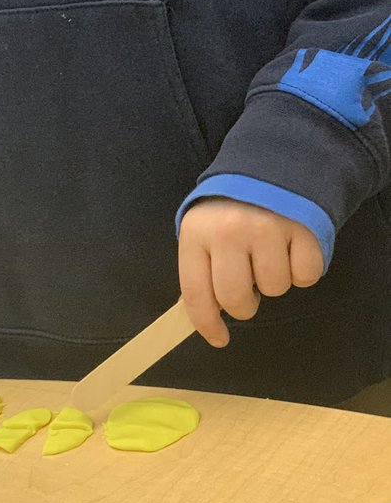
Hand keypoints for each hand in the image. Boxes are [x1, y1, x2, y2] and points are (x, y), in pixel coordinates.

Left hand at [179, 199, 322, 347]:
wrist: (273, 164)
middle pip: (236, 299)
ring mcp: (268, 228)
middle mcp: (229, 231)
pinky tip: (292, 247)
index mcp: (196, 233)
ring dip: (275, 280)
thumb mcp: (203, 229)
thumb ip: (200, 266)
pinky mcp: (303, 227)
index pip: (196, 294)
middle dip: (244, 305)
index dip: (207, 324)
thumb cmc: (232, 207)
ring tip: (270, 254)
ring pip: (275, 289)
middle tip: (250, 290)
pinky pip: (306, 276)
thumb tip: (200, 313)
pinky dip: (302, 270)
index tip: (219, 338)